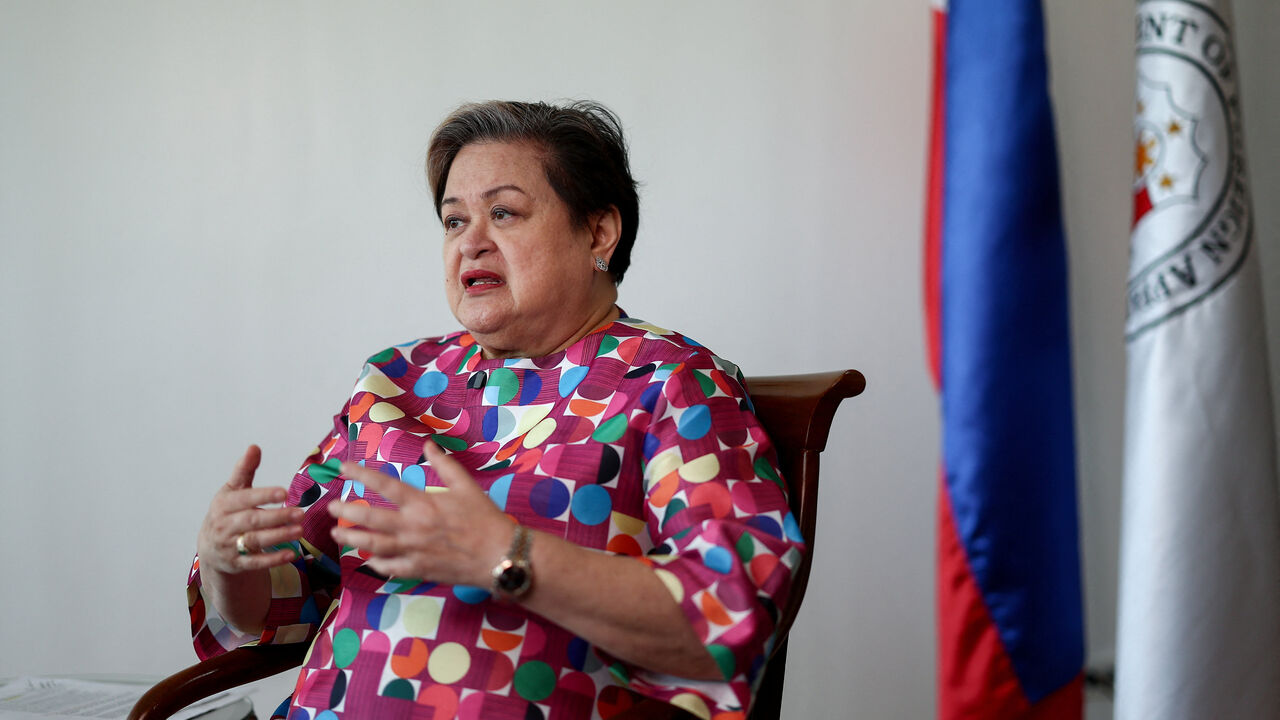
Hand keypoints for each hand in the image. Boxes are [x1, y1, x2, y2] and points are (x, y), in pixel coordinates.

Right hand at [196, 445, 303, 573]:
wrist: (210, 548)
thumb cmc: (227, 513)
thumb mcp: (232, 491)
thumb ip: (244, 470)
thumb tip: (254, 447)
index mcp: (223, 505)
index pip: (244, 499)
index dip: (264, 495)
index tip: (284, 492)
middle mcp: (224, 525)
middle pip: (252, 521)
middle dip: (277, 517)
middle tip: (301, 513)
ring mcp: (229, 546)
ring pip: (255, 541)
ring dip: (279, 537)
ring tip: (300, 530)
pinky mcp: (236, 564)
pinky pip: (255, 563)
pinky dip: (273, 559)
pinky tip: (292, 554)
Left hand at [328, 439, 512, 585]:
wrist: (498, 555)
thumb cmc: (484, 519)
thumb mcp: (467, 486)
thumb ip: (444, 465)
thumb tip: (429, 445)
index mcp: (422, 503)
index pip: (384, 486)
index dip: (360, 475)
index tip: (343, 468)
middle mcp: (412, 527)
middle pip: (370, 519)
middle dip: (346, 512)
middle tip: (331, 508)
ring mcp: (413, 551)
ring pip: (373, 545)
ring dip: (352, 538)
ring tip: (337, 534)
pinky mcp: (418, 570)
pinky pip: (390, 568)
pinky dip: (376, 563)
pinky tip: (368, 559)